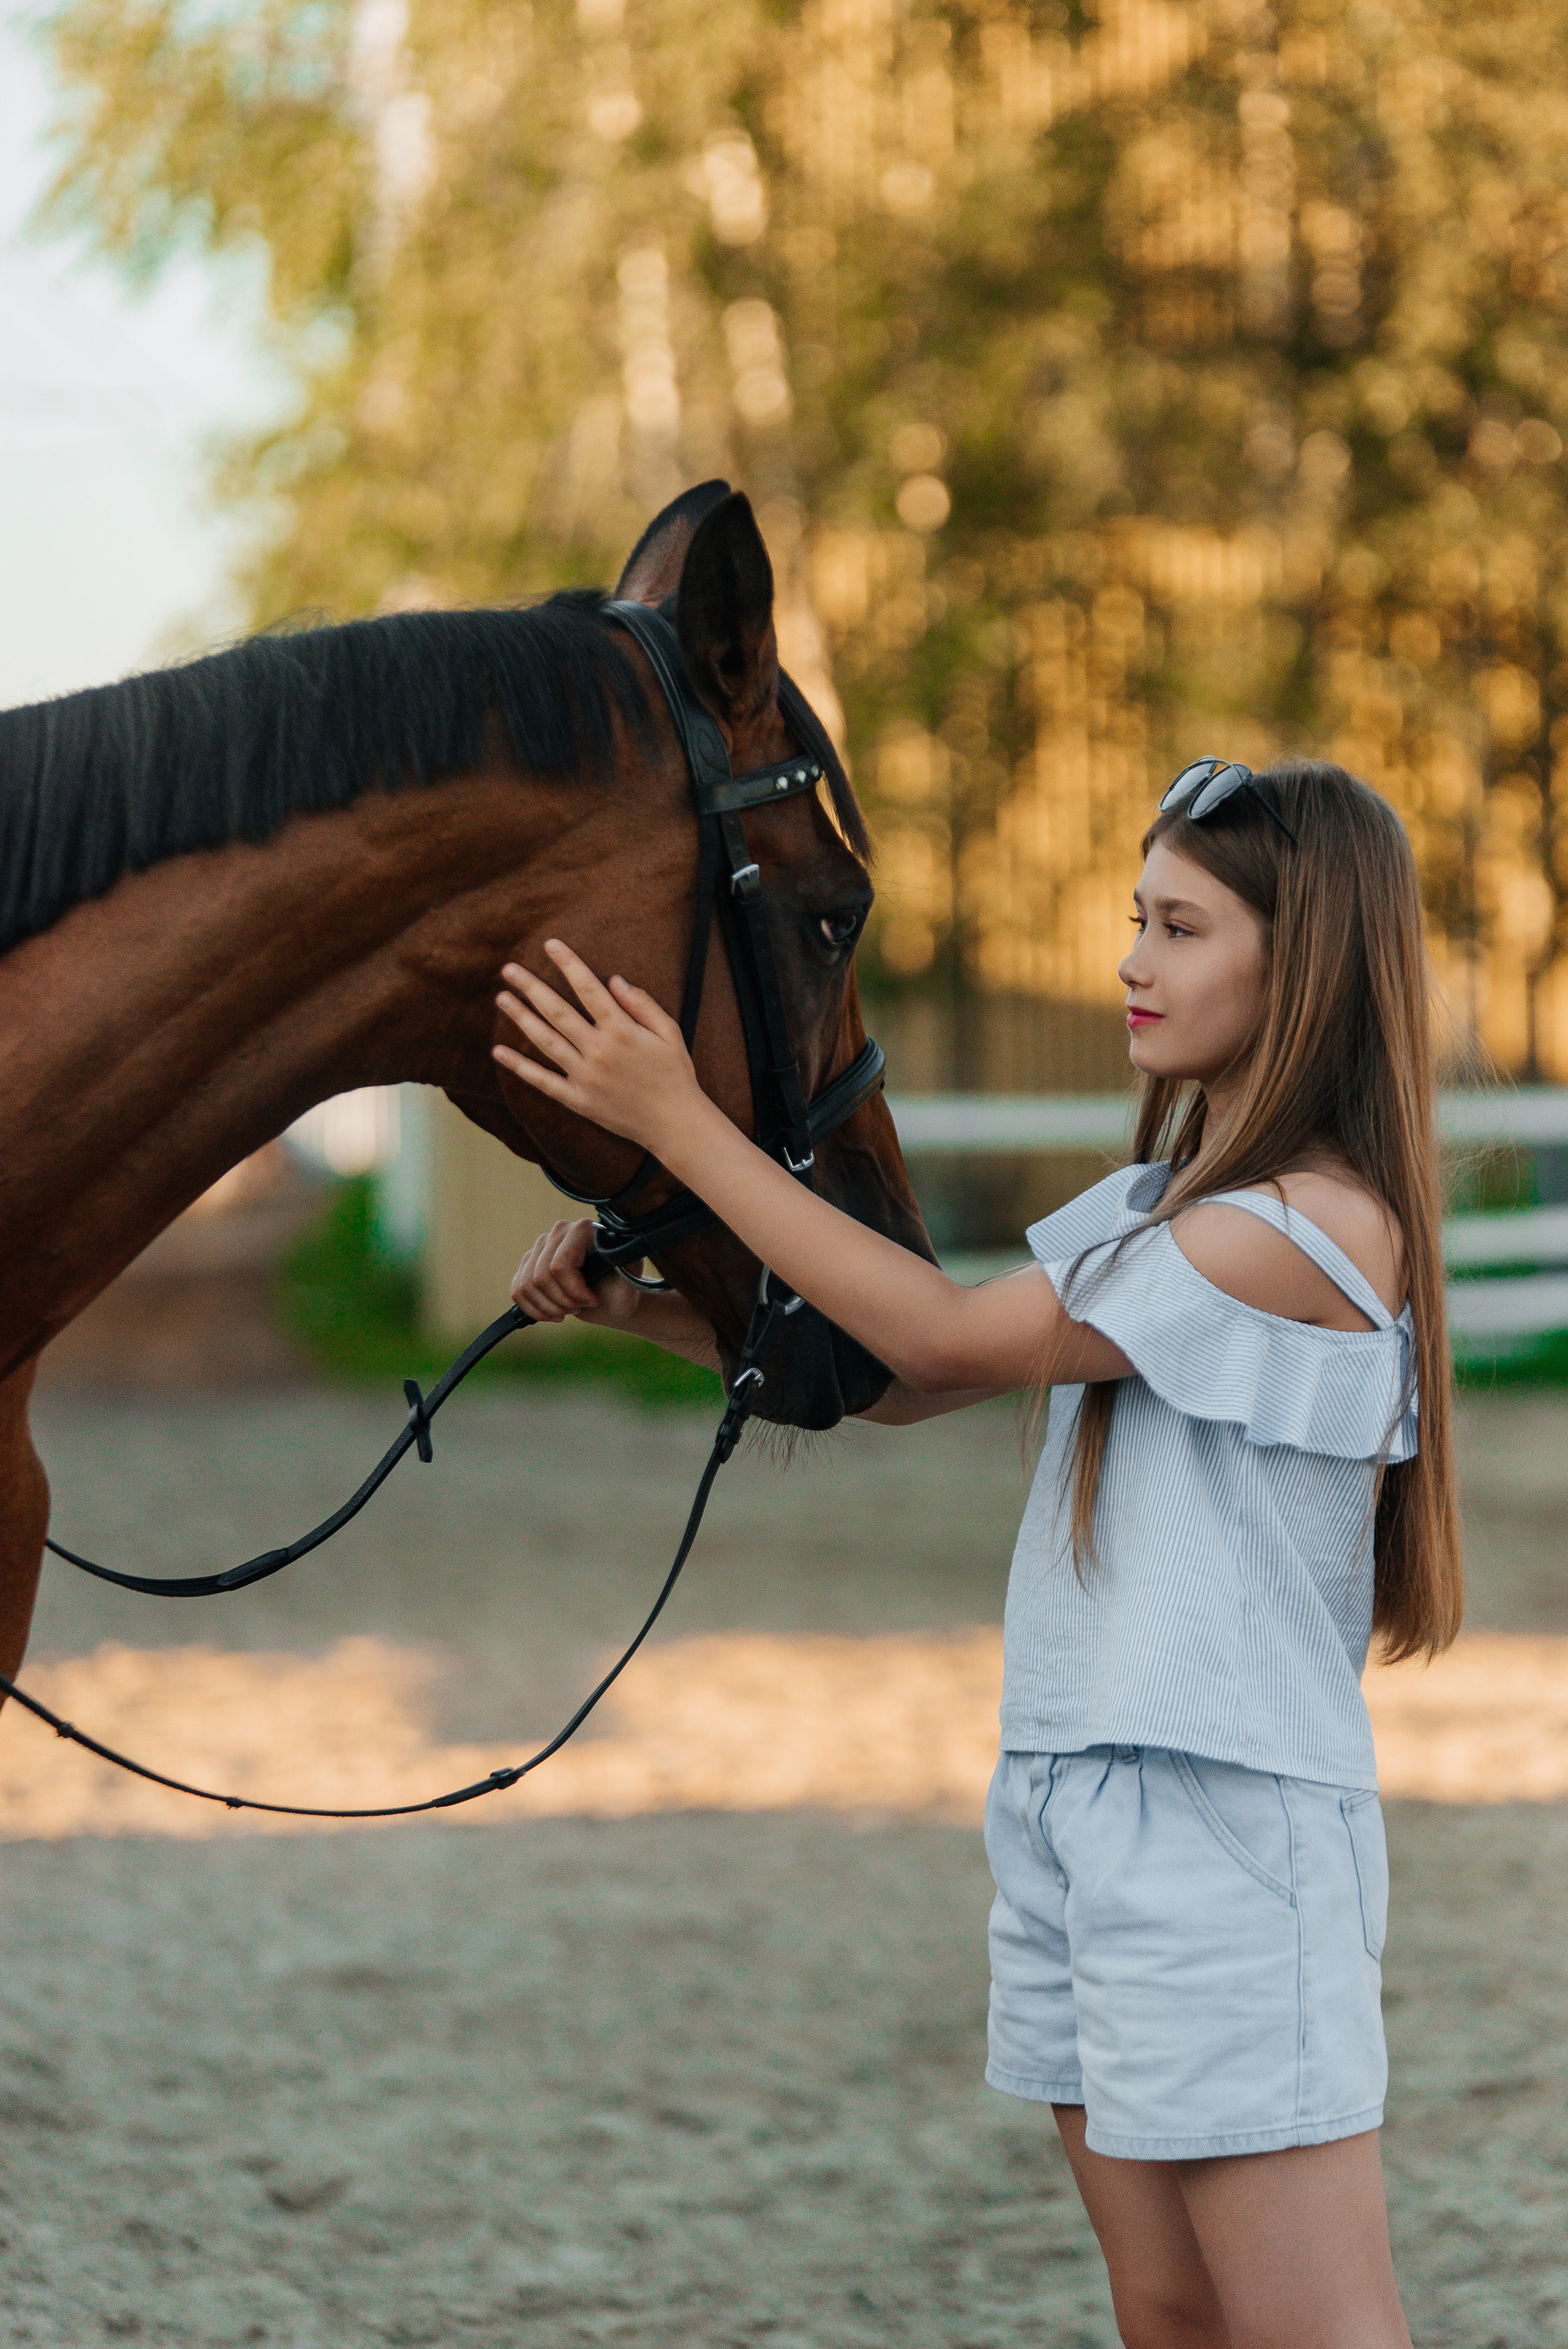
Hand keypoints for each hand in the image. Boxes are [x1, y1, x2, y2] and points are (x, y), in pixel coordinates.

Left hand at [493, 940, 701, 1153]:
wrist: (674, 1123)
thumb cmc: (675, 1074)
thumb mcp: (670, 1033)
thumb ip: (642, 1004)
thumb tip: (614, 980)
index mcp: (622, 1031)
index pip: (589, 989)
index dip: (569, 964)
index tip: (550, 945)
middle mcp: (599, 1051)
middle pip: (558, 1012)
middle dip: (532, 987)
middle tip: (509, 969)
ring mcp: (585, 1077)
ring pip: (546, 1041)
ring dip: (521, 1018)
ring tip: (502, 998)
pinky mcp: (578, 1100)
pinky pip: (543, 1081)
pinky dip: (519, 1067)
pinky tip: (498, 1052)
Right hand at [510, 1217, 645, 1326]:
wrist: (611, 1297)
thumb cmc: (623, 1289)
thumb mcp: (630, 1281)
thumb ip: (626, 1265)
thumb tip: (614, 1248)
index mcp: (584, 1229)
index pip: (560, 1265)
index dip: (574, 1291)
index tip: (593, 1300)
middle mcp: (560, 1231)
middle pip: (541, 1277)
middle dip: (562, 1302)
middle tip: (581, 1306)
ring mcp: (542, 1246)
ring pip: (527, 1285)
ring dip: (549, 1307)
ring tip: (569, 1310)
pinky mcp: (529, 1262)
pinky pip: (518, 1289)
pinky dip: (533, 1309)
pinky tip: (552, 1313)